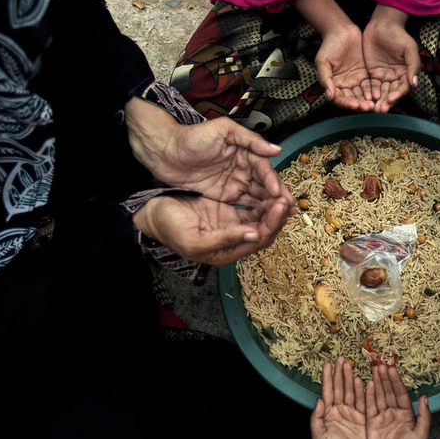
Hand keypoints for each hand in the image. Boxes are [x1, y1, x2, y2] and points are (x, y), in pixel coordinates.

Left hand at [126, 98, 294, 210]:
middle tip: (287, 211)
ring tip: (280, 220)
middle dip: (277, 199)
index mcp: (246, 152)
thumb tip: (276, 150)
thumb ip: (250, 140)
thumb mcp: (223, 131)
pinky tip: (263, 223)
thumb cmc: (192, 137)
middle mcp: (244, 169)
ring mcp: (235, 184)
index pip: (264, 169)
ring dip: (268, 208)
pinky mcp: (225, 196)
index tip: (279, 194)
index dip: (272, 182)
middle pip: (265, 186)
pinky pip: (243, 206)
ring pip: (257, 198)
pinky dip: (254, 214)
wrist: (164, 151)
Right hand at [132, 195, 288, 265]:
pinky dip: (262, 197)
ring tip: (283, 190)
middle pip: (265, 229)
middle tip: (287, 196)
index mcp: (227, 252)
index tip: (281, 205)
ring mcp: (232, 224)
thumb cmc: (169, 228)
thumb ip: (225, 239)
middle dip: (278, 214)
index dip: (273, 224)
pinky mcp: (228, 210)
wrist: (152, 213)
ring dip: (273, 205)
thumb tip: (254, 235)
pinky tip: (269, 186)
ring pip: (261, 216)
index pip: (259, 240)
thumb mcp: (195, 239)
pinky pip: (252, 204)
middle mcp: (234, 240)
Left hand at [311, 357, 368, 438]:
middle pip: (339, 387)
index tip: (327, 364)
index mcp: (328, 412)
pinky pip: (362, 401)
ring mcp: (352, 412)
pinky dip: (361, 390)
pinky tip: (361, 380)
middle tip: (341, 358)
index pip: (327, 391)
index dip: (327, 377)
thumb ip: (316, 418)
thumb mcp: (319, 435)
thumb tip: (318, 400)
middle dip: (339, 373)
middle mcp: (339, 409)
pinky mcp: (363, 417)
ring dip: (349, 378)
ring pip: (350, 391)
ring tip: (350, 364)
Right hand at [316, 26, 373, 111]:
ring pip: (361, 94)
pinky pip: (369, 85)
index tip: (355, 105)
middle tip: (367, 107)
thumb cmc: (329, 45)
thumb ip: (325, 78)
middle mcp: (344, 85)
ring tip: (373, 104)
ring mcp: (355, 80)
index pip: (339, 99)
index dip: (346, 103)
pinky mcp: (364, 74)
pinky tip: (377, 94)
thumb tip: (329, 95)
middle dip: (359, 104)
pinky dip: (372, 91)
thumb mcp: (323, 61)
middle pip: (352, 99)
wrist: (341, 31)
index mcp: (333, 84)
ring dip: (367, 100)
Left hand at [363, 5, 419, 112]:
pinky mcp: (372, 74)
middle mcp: (395, 78)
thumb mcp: (409, 48)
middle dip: (386, 102)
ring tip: (373, 108)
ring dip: (378, 101)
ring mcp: (384, 77)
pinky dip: (370, 93)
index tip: (391, 99)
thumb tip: (414, 84)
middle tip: (380, 109)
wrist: (381, 25)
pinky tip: (367, 98)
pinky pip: (371, 86)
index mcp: (406, 73)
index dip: (398, 95)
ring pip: (381, 92)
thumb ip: (413, 65)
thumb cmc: (398, 35)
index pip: (403, 88)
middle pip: (391, 93)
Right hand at [366, 364, 429, 438]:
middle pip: (389, 392)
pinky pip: (370, 406)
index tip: (392, 369)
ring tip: (374, 369)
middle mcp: (393, 413)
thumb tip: (425, 397)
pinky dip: (369, 395)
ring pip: (379, 396)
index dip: (396, 381)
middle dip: (385, 378)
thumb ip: (424, 416)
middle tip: (380, 364)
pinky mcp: (371, 422)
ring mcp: (382, 417)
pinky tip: (368, 384)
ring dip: (377, 382)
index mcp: (406, 414)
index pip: (400, 393)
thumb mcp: (420, 434)